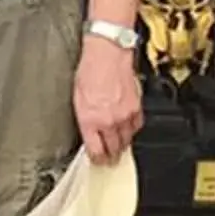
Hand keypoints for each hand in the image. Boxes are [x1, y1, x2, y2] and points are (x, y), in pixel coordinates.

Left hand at [73, 34, 142, 162]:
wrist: (108, 54)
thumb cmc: (90, 70)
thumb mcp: (78, 98)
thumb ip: (85, 119)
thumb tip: (89, 132)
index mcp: (89, 120)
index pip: (96, 151)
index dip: (97, 160)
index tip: (98, 161)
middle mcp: (108, 121)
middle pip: (113, 149)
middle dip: (111, 157)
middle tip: (110, 160)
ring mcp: (124, 116)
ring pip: (126, 141)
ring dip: (122, 145)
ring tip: (119, 147)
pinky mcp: (136, 108)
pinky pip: (137, 127)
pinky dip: (133, 130)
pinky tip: (128, 129)